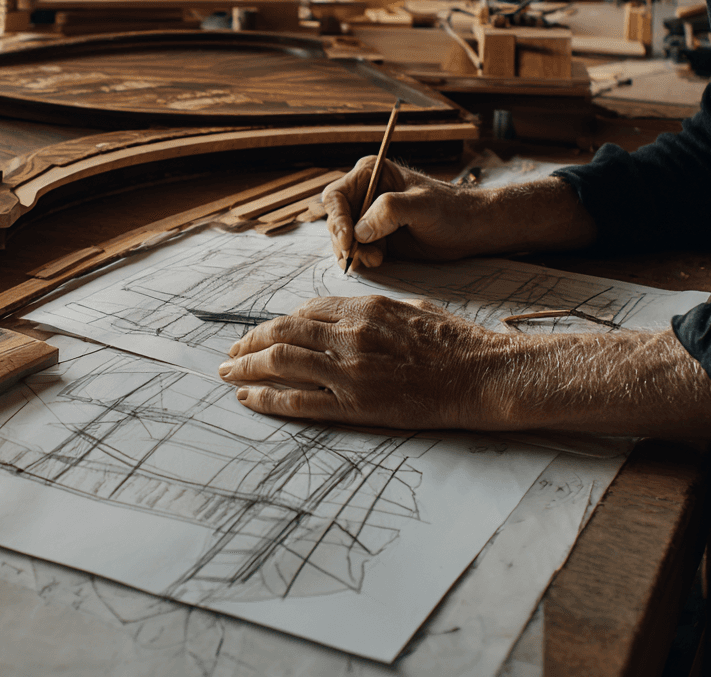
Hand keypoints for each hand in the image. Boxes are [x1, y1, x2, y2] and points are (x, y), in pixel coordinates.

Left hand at [218, 297, 710, 439]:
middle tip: (229, 353)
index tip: (259, 333)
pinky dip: (268, 397)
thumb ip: (376, 311)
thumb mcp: (412, 309)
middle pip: (281, 335)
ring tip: (225, 373)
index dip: (274, 323)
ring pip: (280, 364)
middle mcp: (349, 334)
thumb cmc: (456, 342)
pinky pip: (300, 400)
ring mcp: (351, 370)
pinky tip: (248, 398)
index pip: (303, 312)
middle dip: (248, 343)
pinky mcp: (357, 403)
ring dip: (246, 368)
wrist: (484, 374)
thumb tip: (350, 315)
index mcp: (363, 307)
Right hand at [323, 157, 496, 269]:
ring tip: (376, 259)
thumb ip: (389, 212)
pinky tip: (377, 261)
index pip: (337, 196)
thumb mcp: (422, 206)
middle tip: (362, 256)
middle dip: (344, 241)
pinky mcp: (376, 238)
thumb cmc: (451, 210)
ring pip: (342, 239)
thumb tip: (358, 231)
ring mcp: (369, 217)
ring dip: (353, 253)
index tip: (348, 240)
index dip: (337, 219)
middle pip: (335, 219)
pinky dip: (360, 259)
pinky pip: (355, 251)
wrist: (470, 229)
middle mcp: (365, 193)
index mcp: (372, 174)